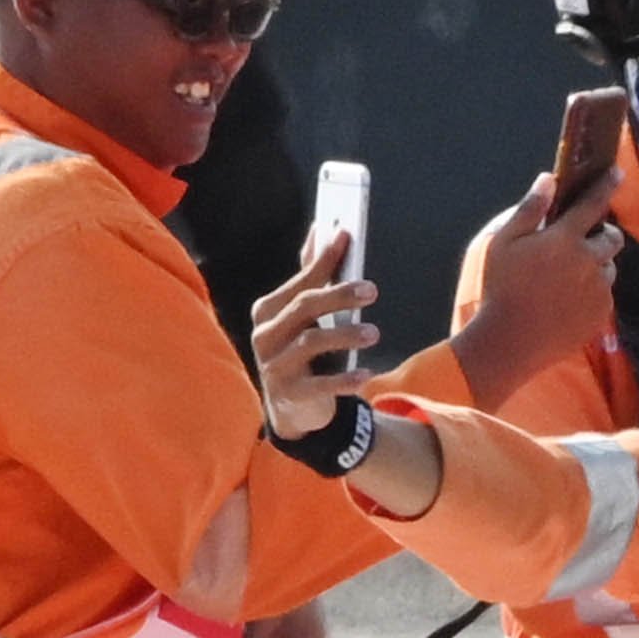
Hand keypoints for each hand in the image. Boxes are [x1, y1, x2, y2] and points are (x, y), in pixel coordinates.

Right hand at [252, 227, 377, 441]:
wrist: (291, 407)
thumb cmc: (300, 349)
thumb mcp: (302, 315)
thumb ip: (310, 276)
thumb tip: (321, 229)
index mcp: (268, 310)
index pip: (300, 281)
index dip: (323, 260)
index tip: (346, 237)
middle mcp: (265, 334)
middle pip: (304, 307)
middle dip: (338, 295)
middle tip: (372, 290)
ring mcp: (273, 365)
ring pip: (310, 342)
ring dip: (344, 335)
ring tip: (373, 332)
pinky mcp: (288, 394)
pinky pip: (318, 385)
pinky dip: (343, 379)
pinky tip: (366, 374)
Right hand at [451, 158, 625, 409]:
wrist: (510, 342)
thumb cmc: (501, 288)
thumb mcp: (503, 242)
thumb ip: (529, 209)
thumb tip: (549, 179)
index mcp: (565, 239)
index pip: (593, 204)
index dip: (606, 185)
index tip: (617, 173)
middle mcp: (590, 262)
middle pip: (613, 238)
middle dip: (602, 234)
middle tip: (579, 242)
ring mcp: (599, 290)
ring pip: (608, 268)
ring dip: (595, 266)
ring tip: (565, 279)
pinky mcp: (602, 315)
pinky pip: (604, 296)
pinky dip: (591, 293)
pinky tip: (565, 302)